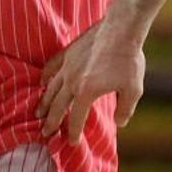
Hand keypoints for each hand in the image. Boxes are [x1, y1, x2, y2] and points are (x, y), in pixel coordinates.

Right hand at [38, 20, 145, 142]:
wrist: (120, 30)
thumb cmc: (128, 60)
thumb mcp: (133, 89)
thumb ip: (125, 109)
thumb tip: (119, 123)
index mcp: (86, 92)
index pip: (76, 117)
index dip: (73, 132)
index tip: (71, 141)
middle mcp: (72, 81)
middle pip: (57, 106)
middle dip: (51, 121)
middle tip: (45, 133)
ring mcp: (67, 66)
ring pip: (50, 88)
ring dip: (44, 103)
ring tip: (38, 113)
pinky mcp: (67, 53)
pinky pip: (51, 68)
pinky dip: (46, 77)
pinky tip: (43, 83)